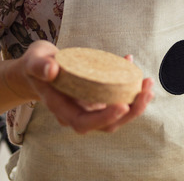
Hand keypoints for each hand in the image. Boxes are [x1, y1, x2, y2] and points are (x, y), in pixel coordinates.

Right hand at [11, 41, 154, 133]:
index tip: (122, 106)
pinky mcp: (98, 97)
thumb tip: (51, 70)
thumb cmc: (37, 64)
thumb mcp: (34, 60)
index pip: (84, 123)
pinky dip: (129, 85)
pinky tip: (131, 63)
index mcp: (62, 109)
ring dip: (136, 101)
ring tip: (148, 83)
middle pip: (107, 124)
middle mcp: (78, 112)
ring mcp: (90, 106)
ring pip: (116, 113)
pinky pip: (117, 96)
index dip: (104, 118)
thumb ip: (40, 65)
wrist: (40, 67)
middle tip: (146, 91)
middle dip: (131, 111)